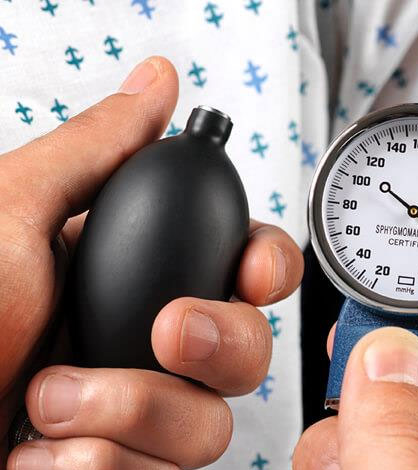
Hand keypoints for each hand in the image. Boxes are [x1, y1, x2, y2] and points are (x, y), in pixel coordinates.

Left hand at [0, 57, 303, 468]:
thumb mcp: (11, 215)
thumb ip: (98, 150)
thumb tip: (155, 83)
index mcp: (131, 273)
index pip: (244, 265)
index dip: (267, 267)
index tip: (251, 274)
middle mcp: (146, 342)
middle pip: (250, 346)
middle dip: (216, 343)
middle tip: (162, 334)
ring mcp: (141, 413)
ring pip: (213, 422)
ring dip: (129, 412)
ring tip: (46, 405)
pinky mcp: (130, 464)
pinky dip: (102, 461)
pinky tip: (43, 451)